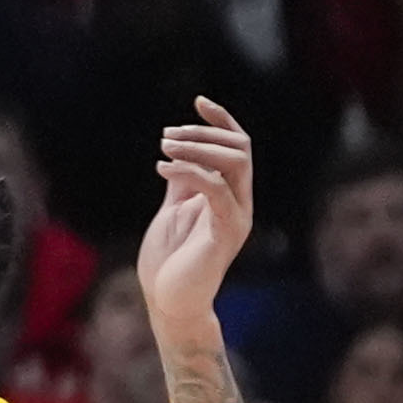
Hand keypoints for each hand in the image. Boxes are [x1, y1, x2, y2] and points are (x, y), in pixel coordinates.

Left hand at [141, 97, 252, 333]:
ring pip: (235, 164)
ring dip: (198, 148)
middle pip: (240, 149)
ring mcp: (236, 218)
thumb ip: (183, 183)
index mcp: (229, 195)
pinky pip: (217, 191)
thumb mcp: (174, 209)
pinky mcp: (225, 234)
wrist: (170, 301)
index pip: (239, 148)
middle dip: (203, 134)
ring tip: (163, 147)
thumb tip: (177, 153)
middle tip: (165, 136)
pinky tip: (161, 169)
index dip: (223, 121)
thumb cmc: (171, 259)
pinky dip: (190, 172)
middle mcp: (240, 203)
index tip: (199, 101)